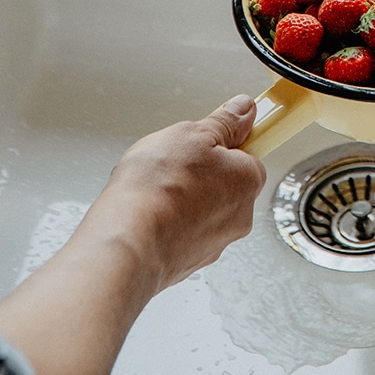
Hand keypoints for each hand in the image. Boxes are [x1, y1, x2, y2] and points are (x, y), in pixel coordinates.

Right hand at [96, 94, 266, 291]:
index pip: (248, 153)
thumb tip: (242, 111)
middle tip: (173, 163)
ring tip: (154, 190)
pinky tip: (146, 213)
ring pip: (200, 207)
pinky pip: (180, 231)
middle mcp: (239, 216)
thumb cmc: (158, 190)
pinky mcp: (187, 263)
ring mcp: (213, 243)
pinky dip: (166, 221)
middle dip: (199, 170)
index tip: (206, 139)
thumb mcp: (192, 134)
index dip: (223, 142)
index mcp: (248, 180)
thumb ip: (223, 121)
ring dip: (181, 197)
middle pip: (223, 181)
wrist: (126, 245)